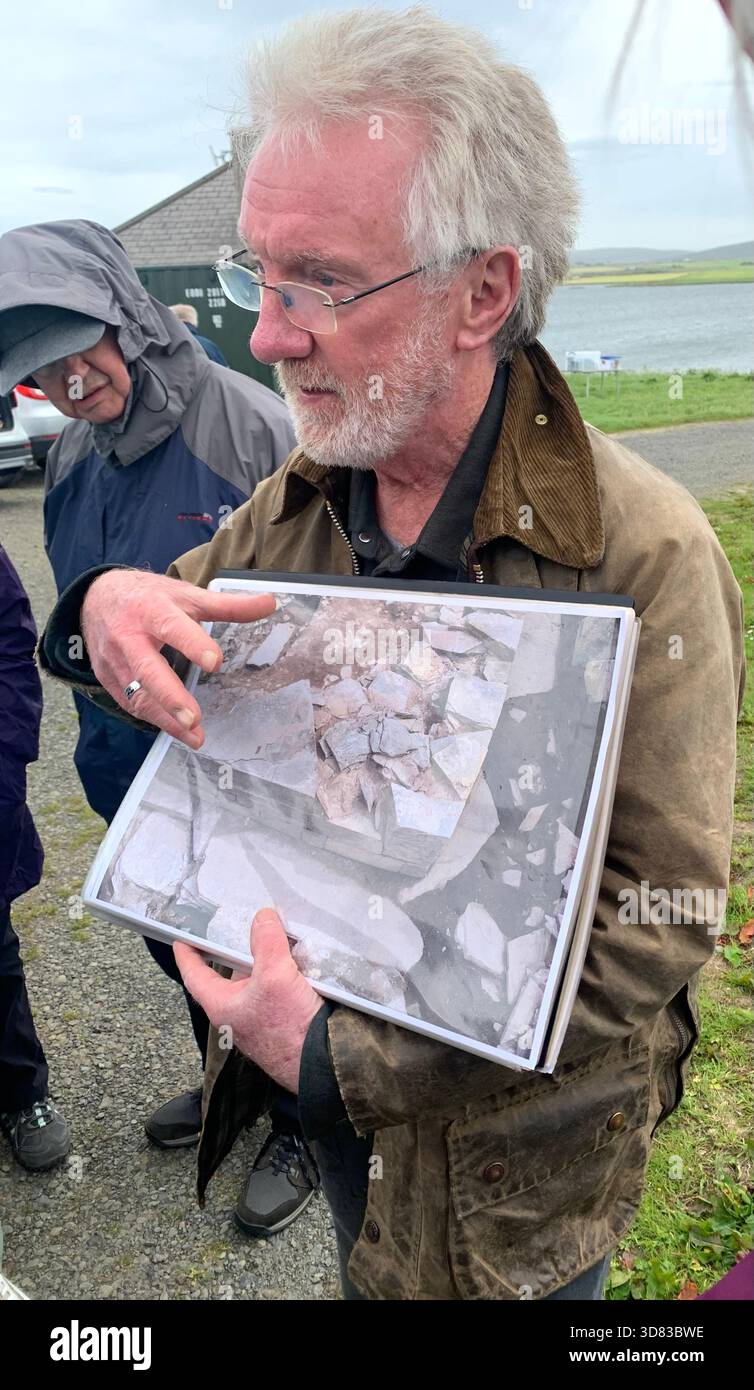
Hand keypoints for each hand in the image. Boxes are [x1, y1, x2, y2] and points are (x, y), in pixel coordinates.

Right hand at [80, 569, 274, 746]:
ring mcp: (115, 661)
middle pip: (147, 669)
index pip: (172, 627)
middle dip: (170, 696)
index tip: (215, 662)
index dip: (192, 644)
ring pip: (138, 695)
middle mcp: (128, 637)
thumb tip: (269, 603)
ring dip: (165, 719)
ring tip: (194, 737)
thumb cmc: (148, 597)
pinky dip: (154, 719)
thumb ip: (227, 605)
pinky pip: (130, 704)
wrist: (95, 598)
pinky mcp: (107, 678)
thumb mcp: (186, 595)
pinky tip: (176, 731)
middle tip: (194, 719)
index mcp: (150, 610)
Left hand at [174, 909, 322, 1091]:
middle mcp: (237, 1014)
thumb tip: (262, 917)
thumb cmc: (290, 1030)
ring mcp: (259, 1020)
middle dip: (237, 951)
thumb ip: (267, 942)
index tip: (182, 938)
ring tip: (277, 938)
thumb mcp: (275, 976)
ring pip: (256, 982)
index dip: (187, 954)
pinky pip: (276, 992)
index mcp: (222, 1005)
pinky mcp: (282, 1023)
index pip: (195, 975)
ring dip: (265, 962)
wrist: (324, 1065)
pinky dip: (283, 975)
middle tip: (241, 925)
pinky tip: (298, 963)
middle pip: (230, 974)